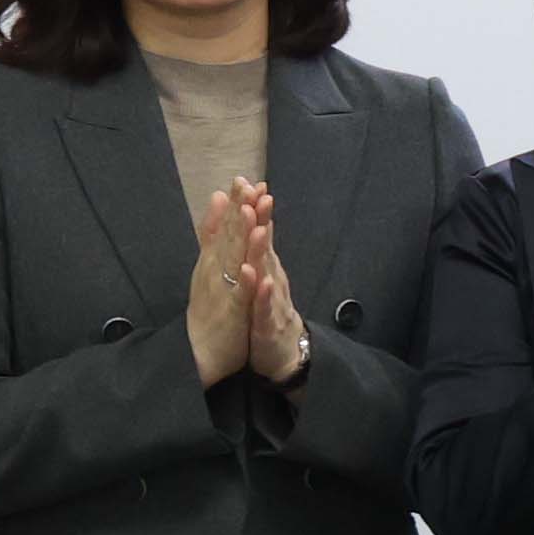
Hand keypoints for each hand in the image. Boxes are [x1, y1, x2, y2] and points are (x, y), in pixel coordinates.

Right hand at [184, 182, 254, 383]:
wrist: (200, 355)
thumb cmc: (209, 312)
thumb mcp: (211, 273)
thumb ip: (214, 241)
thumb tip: (218, 209)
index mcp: (211, 264)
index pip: (223, 228)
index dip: (234, 204)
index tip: (243, 178)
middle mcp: (212, 273)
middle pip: (226, 237)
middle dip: (236, 211)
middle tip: (246, 183)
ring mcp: (220, 293)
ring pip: (231, 262)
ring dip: (239, 238)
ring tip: (248, 213)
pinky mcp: (229, 316)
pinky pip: (237, 298)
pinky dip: (243, 283)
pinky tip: (249, 268)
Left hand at [235, 177, 307, 385]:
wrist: (284, 352)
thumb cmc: (269, 309)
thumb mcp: (262, 274)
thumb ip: (260, 247)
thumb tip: (257, 215)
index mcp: (265, 266)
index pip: (259, 233)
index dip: (255, 209)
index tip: (249, 182)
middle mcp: (272, 277)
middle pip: (265, 246)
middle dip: (260, 221)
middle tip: (256, 195)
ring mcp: (272, 300)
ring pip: (268, 273)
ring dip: (263, 251)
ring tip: (259, 229)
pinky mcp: (269, 323)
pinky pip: (264, 307)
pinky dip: (262, 293)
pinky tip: (260, 279)